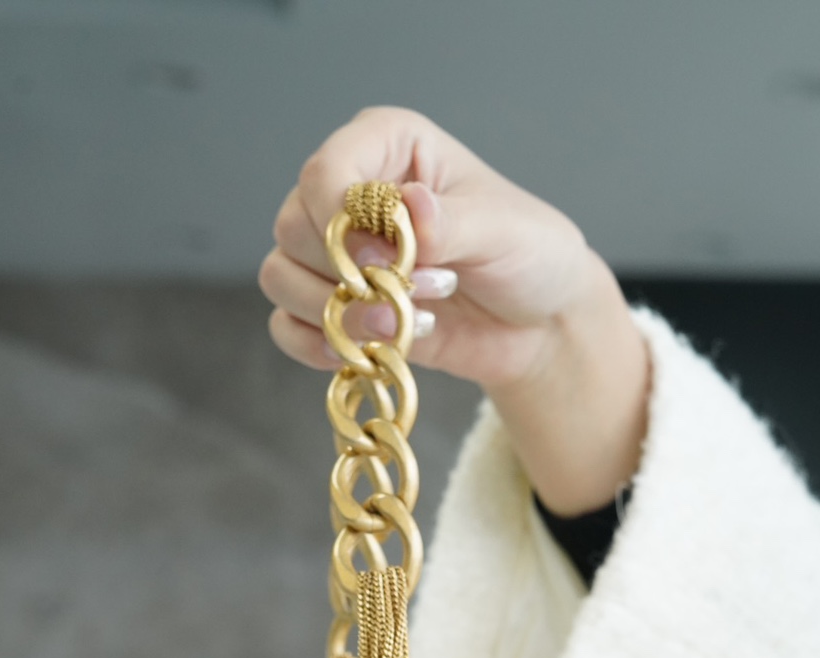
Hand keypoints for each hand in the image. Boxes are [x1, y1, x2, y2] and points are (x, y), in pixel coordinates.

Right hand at [260, 106, 649, 514]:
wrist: (537, 323)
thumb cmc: (528, 255)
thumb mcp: (504, 229)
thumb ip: (452, 221)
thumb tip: (408, 207)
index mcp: (388, 145)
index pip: (324, 172)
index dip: (342, 222)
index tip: (392, 259)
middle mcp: (349, 191)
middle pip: (294, 227)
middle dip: (352, 274)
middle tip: (418, 290)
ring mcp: (335, 251)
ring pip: (281, 277)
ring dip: (338, 313)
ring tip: (402, 324)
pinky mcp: (335, 305)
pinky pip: (287, 326)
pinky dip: (319, 345)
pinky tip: (372, 350)